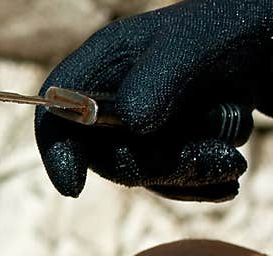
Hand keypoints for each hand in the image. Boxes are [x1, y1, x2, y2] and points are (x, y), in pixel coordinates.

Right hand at [35, 0, 272, 201]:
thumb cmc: (240, 27)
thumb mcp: (195, 47)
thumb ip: (152, 84)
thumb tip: (126, 127)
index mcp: (106, 61)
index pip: (55, 112)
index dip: (57, 150)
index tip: (75, 187)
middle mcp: (116, 95)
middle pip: (100, 155)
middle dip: (153, 165)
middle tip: (208, 156)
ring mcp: (142, 124)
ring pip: (139, 174)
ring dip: (187, 173)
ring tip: (232, 158)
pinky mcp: (169, 145)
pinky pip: (166, 183)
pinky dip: (198, 184)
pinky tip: (229, 172)